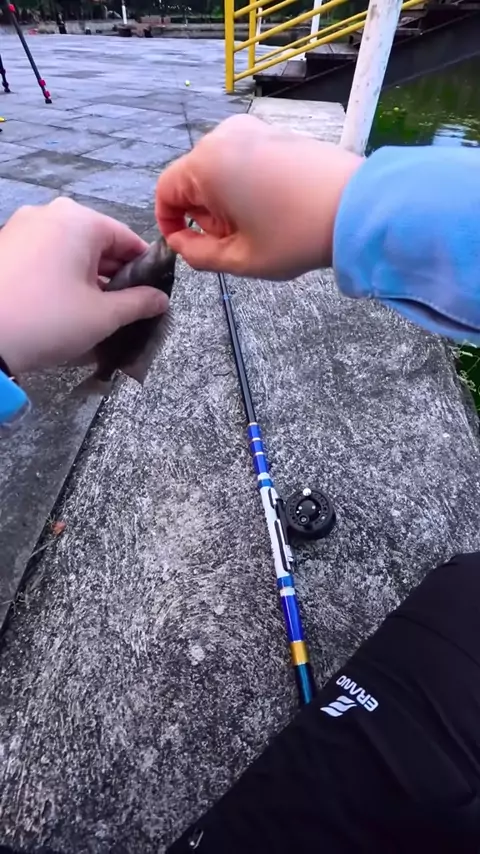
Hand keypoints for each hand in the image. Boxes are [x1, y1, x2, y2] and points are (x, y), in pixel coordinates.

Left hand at [0, 198, 168, 374]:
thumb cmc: (49, 320)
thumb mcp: (102, 316)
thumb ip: (138, 303)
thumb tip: (161, 299)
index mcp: (80, 221)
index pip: (127, 238)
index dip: (145, 266)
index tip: (153, 291)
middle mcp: (49, 213)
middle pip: (97, 241)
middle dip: (114, 272)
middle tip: (124, 306)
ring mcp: (21, 226)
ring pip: (69, 248)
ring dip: (86, 275)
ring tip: (92, 309)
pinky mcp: (3, 244)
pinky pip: (44, 253)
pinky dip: (59, 273)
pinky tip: (62, 302)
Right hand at [155, 114, 361, 279]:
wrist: (357, 207)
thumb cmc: (297, 235)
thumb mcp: (240, 259)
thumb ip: (197, 255)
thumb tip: (180, 244)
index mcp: (206, 165)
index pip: (165, 191)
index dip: (170, 223)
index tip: (187, 246)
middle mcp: (223, 137)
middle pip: (192, 180)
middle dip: (204, 214)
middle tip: (236, 241)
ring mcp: (251, 130)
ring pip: (217, 171)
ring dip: (225, 202)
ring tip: (258, 227)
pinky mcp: (273, 132)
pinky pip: (242, 160)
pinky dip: (246, 186)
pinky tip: (273, 208)